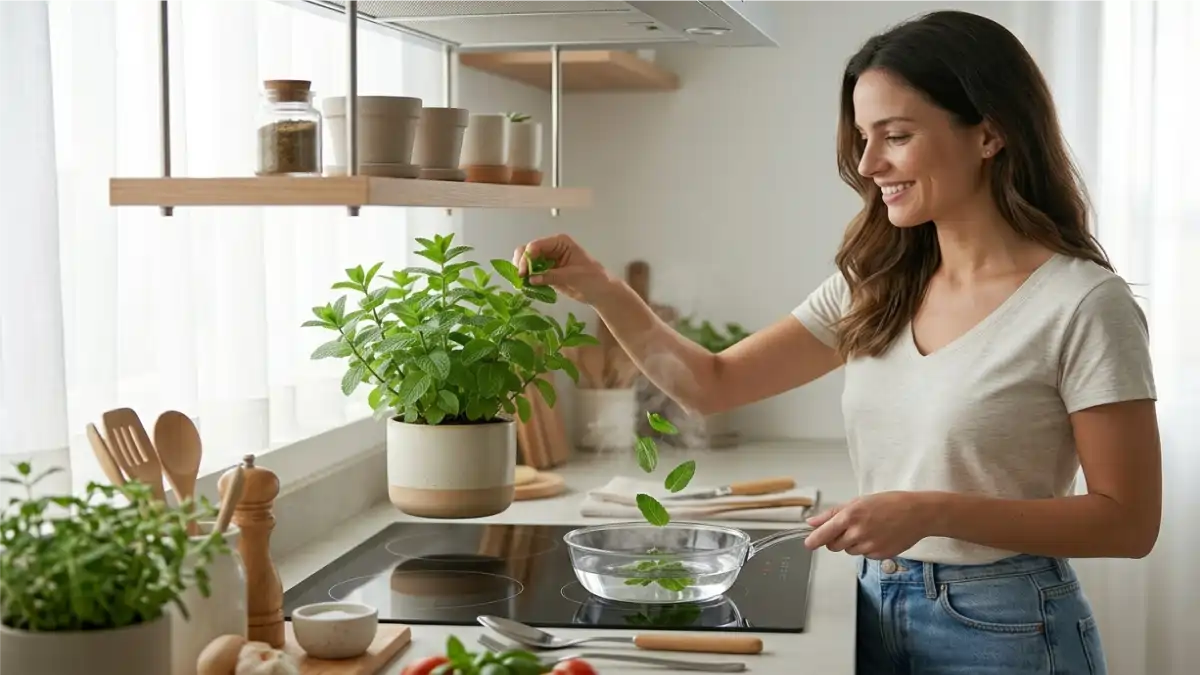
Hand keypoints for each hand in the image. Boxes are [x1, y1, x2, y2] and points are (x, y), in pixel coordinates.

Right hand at [512, 234, 612, 303]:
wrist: (600, 291)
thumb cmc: (592, 278)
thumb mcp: (573, 276)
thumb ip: (552, 276)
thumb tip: (531, 279)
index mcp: (559, 242)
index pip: (536, 245)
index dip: (526, 257)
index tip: (523, 272)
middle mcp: (551, 249)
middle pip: (527, 251)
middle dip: (521, 263)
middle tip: (520, 278)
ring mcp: (547, 261)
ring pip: (526, 262)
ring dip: (521, 271)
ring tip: (521, 283)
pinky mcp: (546, 273)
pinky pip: (531, 274)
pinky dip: (526, 279)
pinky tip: (526, 287)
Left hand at [803, 491, 934, 558]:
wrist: (917, 513)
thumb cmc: (889, 503)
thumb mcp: (858, 502)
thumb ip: (833, 514)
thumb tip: (812, 522)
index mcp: (850, 516)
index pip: (824, 534)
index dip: (813, 540)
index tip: (808, 544)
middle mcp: (858, 533)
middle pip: (834, 546)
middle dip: (835, 540)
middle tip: (848, 529)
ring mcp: (869, 546)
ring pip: (849, 551)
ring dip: (852, 543)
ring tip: (868, 529)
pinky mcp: (879, 555)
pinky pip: (864, 555)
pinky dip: (866, 548)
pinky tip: (878, 536)